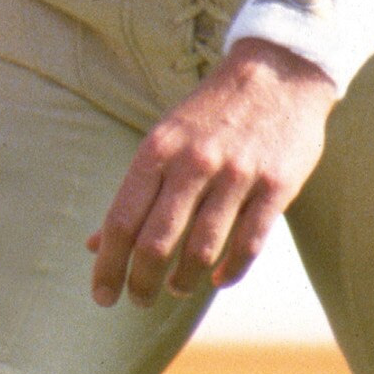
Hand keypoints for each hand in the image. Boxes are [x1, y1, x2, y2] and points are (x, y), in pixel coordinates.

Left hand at [88, 39, 334, 308]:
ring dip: (184, 281)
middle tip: (138, 299)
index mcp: (158, 150)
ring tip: (176, 288)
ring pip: (201, 249)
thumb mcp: (163, 140)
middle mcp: (194, 163)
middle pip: (156, 242)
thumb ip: (133, 193)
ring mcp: (237, 175)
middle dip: (141, 282)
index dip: (108, 265)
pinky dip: (230, 270)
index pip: (122, 220)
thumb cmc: (210, 115)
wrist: (278, 73)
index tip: (102, 295)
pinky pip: (248, 243)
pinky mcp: (276, 185)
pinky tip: (217, 280)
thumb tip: (95, 245)